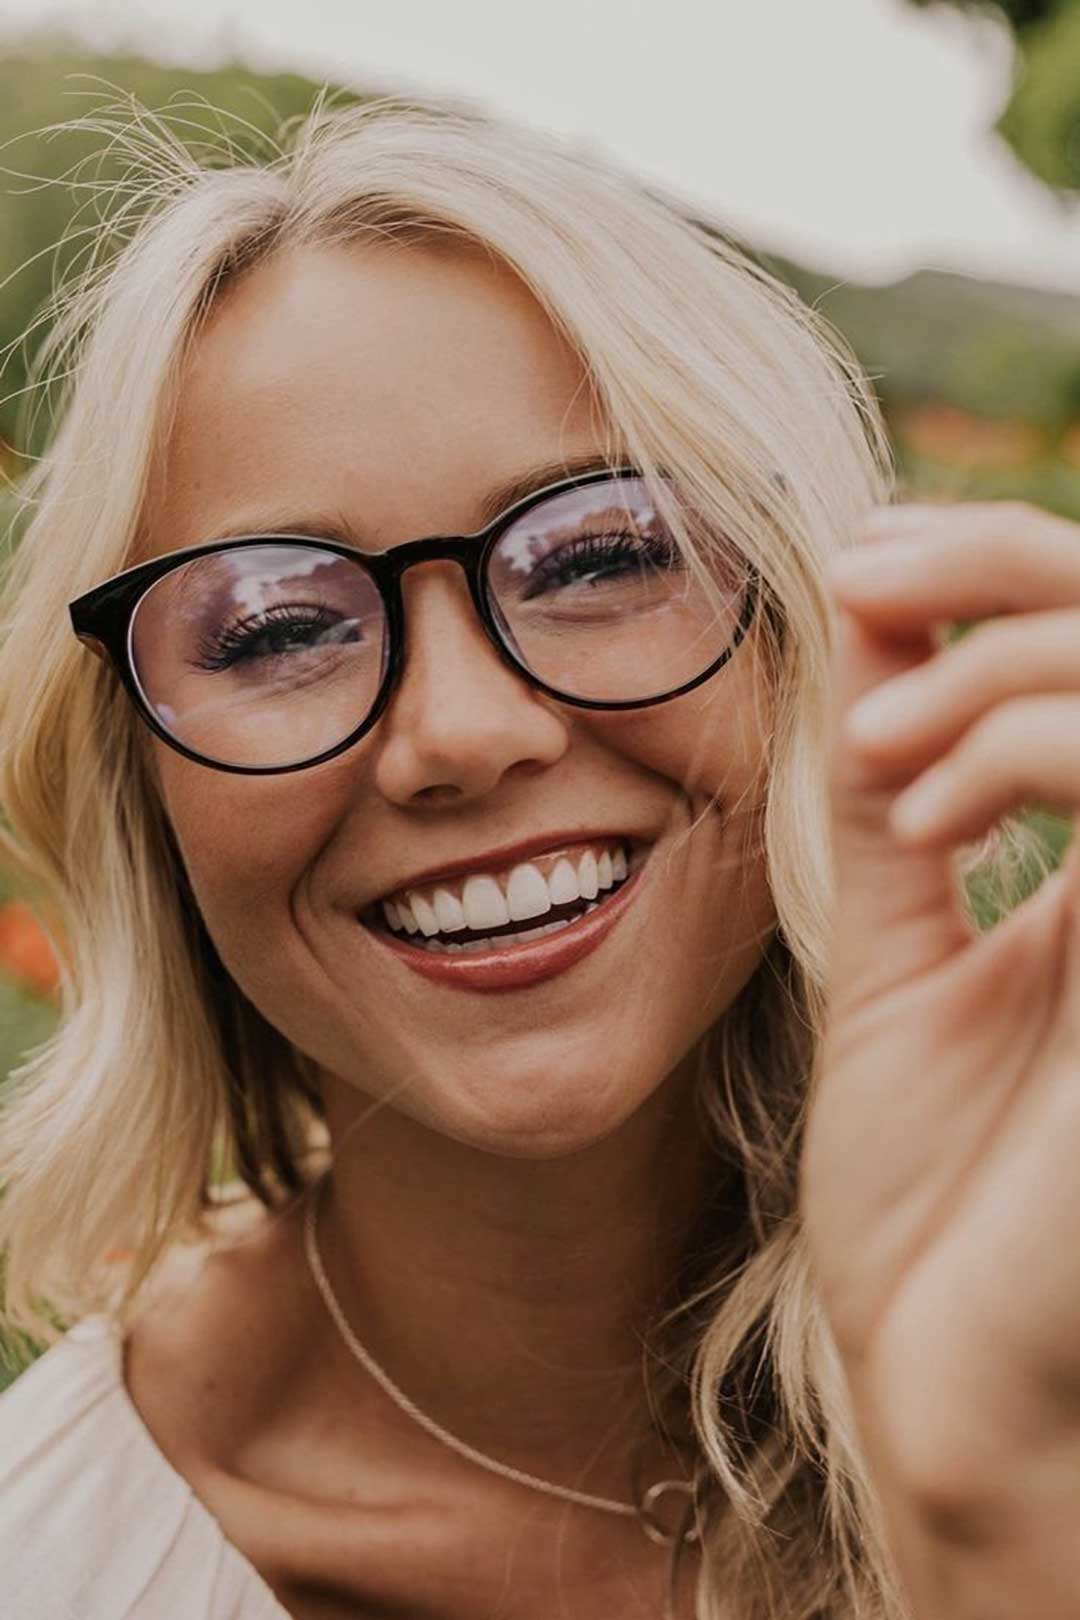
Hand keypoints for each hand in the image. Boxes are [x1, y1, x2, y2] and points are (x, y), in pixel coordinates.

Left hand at [800, 499, 1079, 1514]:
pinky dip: (1036, 739)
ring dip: (1009, 664)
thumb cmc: (931, 1207)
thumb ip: (895, 808)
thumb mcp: (894, 965)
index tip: (861, 563)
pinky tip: (925, 804)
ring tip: (875, 745)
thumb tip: (872, 630)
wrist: (945, 1392)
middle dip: (1011, 564)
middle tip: (871, 573)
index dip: (1002, 569)